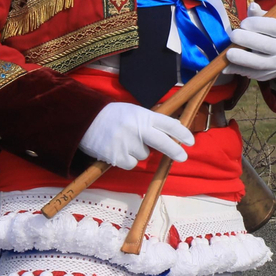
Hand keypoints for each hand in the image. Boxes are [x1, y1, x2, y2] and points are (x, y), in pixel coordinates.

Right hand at [79, 102, 193, 169]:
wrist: (84, 119)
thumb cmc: (112, 116)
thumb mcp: (134, 112)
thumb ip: (150, 122)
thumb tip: (171, 135)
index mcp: (144, 115)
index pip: (169, 124)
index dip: (182, 133)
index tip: (190, 141)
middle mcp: (137, 128)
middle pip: (163, 142)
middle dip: (175, 150)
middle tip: (182, 157)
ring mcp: (127, 142)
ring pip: (144, 155)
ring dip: (138, 152)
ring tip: (124, 141)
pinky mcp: (117, 155)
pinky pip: (131, 164)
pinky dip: (127, 160)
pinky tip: (118, 150)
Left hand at [223, 15, 275, 80]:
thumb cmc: (275, 34)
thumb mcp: (272, 21)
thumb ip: (259, 14)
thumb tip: (252, 6)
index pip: (271, 27)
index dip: (255, 24)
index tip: (244, 23)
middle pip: (265, 45)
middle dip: (246, 40)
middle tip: (233, 36)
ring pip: (258, 63)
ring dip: (241, 59)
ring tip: (228, 54)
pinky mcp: (269, 75)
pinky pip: (252, 73)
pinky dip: (237, 70)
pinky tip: (226, 66)